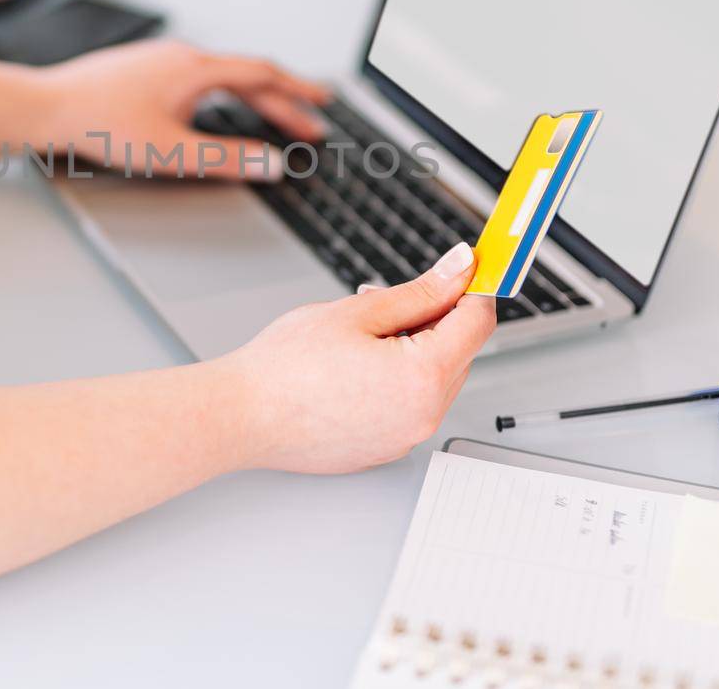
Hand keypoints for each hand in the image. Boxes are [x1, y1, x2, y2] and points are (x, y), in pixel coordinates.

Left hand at [35, 39, 328, 179]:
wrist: (46, 107)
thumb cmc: (99, 124)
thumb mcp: (172, 151)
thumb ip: (227, 159)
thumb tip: (272, 164)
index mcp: (197, 68)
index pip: (264, 75)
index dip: (299, 90)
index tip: (325, 101)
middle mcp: (182, 56)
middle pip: (246, 77)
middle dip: (282, 102)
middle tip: (309, 124)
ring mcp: (161, 60)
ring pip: (221, 76)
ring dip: (252, 98)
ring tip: (271, 117)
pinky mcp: (143, 69)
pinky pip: (198, 77)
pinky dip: (223, 95)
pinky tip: (213, 110)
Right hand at [219, 242, 497, 473]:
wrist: (241, 416)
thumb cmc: (285, 368)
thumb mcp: (358, 311)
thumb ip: (420, 291)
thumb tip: (460, 269)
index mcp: (424, 377)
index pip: (477, 322)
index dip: (472, 287)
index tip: (466, 269)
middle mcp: (424, 416)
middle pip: (457, 351)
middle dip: (432, 318)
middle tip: (383, 300)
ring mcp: (404, 438)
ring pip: (432, 379)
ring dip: (412, 350)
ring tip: (357, 337)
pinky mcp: (384, 449)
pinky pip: (408, 405)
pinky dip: (394, 381)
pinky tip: (352, 369)